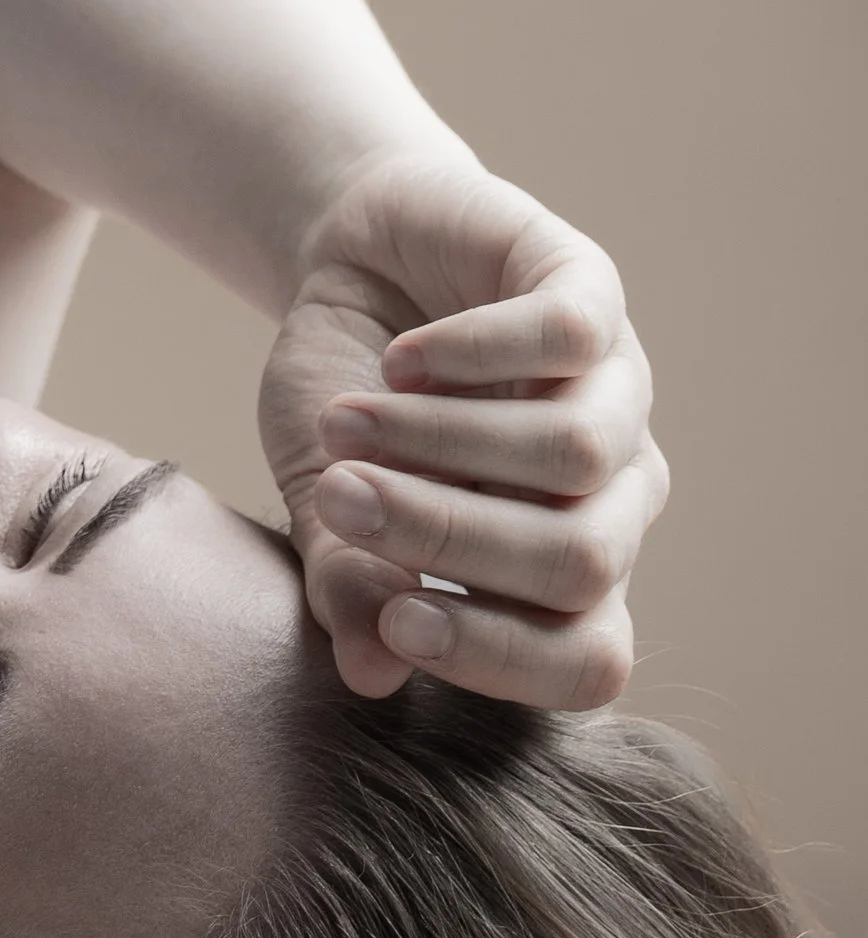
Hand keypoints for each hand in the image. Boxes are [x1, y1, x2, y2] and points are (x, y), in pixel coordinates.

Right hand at [257, 146, 667, 708]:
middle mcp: (610, 489)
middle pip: (582, 562)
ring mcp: (613, 387)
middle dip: (446, 539)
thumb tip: (369, 676)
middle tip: (342, 500)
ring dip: (437, 442)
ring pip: (573, 453)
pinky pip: (565, 337)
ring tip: (344, 424)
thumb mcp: (324, 493)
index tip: (394, 623)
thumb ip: (349, 580)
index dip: (502, 659)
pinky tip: (400, 360)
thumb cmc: (344, 394)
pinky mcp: (591, 289)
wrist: (352, 260)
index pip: (589, 660)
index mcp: (562, 567)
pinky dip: (469, 355)